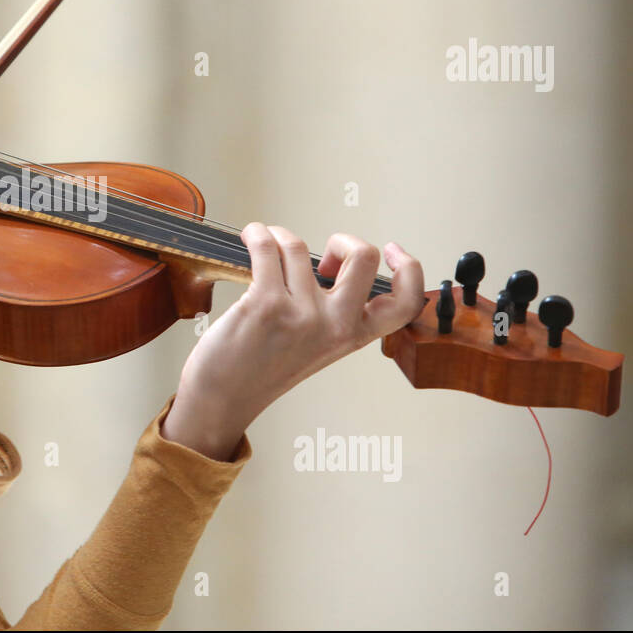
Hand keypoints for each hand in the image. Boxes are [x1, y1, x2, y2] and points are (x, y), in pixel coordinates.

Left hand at [164, 224, 423, 458]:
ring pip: (300, 245)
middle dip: (345, 241)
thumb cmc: (261, 370)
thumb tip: (328, 265)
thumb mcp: (317, 347)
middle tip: (324, 253)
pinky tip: (252, 239)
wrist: (223, 397)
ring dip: (280, 235)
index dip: (410, 270)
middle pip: (365, 258)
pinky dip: (257, 234)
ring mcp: (301, 313)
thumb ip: (333, 313)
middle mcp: (333, 325)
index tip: (393, 251)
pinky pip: (268, 247)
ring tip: (268, 245)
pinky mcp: (265, 302)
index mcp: (352, 337)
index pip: (404, 303)